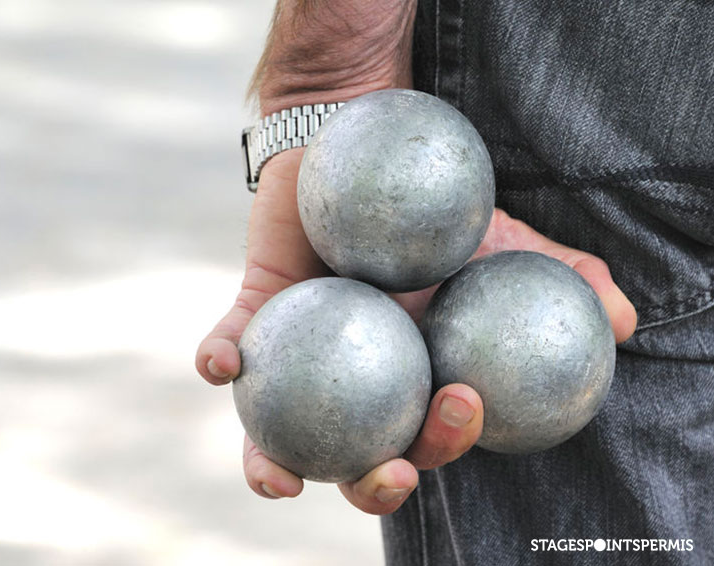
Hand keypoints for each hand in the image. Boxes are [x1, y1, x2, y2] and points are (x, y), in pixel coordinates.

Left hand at [196, 148, 636, 514]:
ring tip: (277, 479)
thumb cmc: (442, 206)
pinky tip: (222, 367)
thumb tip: (625, 322)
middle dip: (373, 483)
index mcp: (411, 379)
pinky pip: (229, 345)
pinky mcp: (255, 316)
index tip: (462, 408)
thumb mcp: (512, 241)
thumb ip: (568, 279)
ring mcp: (300, 356)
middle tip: (390, 468)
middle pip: (355, 457)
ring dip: (271, 463)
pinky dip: (219, 358)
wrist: (369, 146)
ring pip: (277, 432)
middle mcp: (352, 381)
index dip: (441, 445)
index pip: (425, 435)